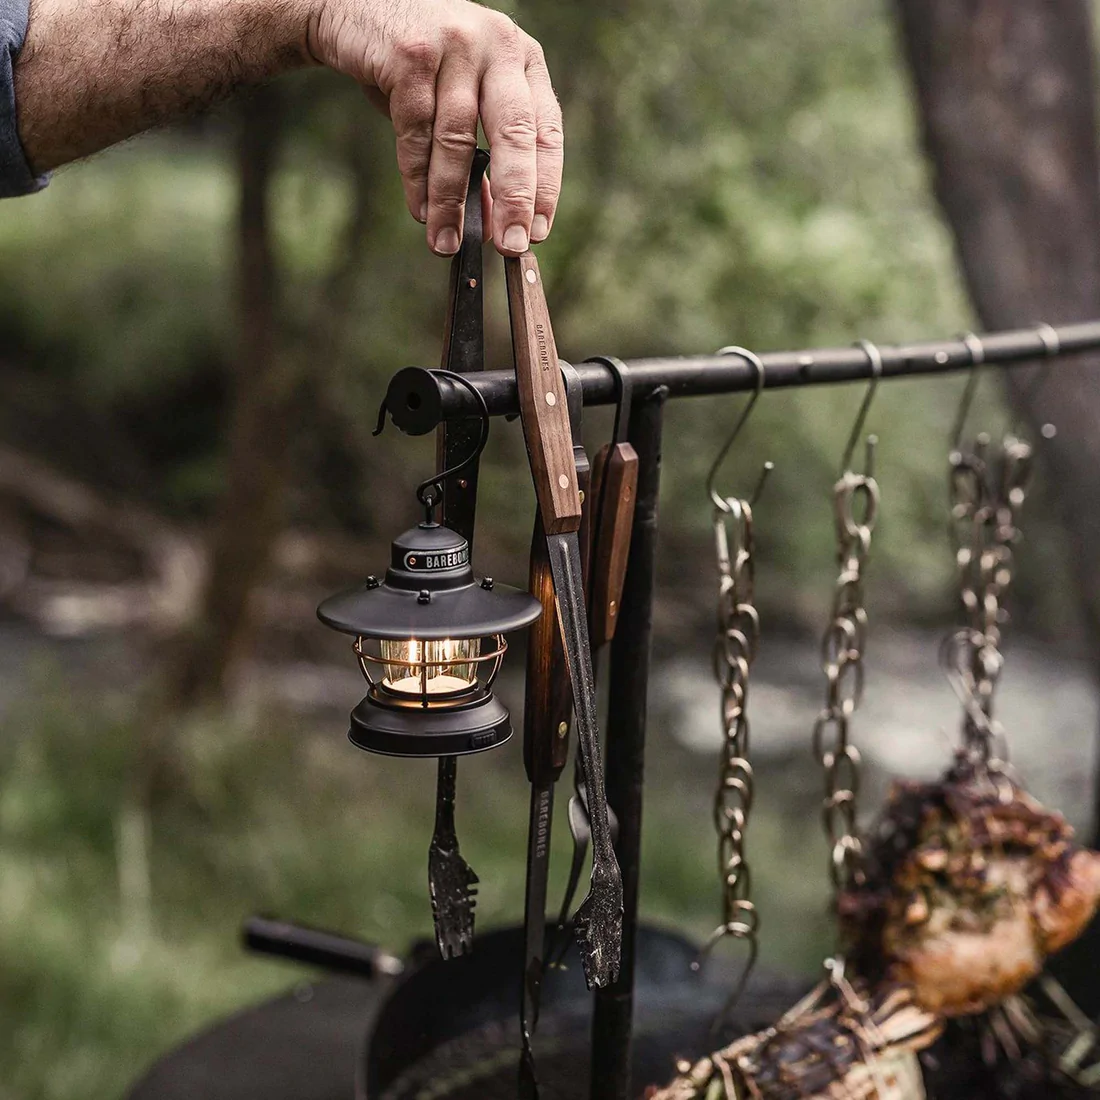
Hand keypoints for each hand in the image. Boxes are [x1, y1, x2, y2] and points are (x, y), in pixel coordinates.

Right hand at [306, 0, 563, 256]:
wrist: (355, 9)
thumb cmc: (421, 67)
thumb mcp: (463, 103)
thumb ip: (484, 159)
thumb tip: (493, 225)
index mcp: (523, 60)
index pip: (546, 132)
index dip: (544, 187)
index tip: (536, 232)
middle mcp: (497, 47)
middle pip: (514, 133)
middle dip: (514, 197)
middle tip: (509, 244)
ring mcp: (455, 46)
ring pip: (459, 138)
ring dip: (452, 199)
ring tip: (447, 241)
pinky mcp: (410, 55)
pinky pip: (416, 131)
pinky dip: (417, 177)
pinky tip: (420, 210)